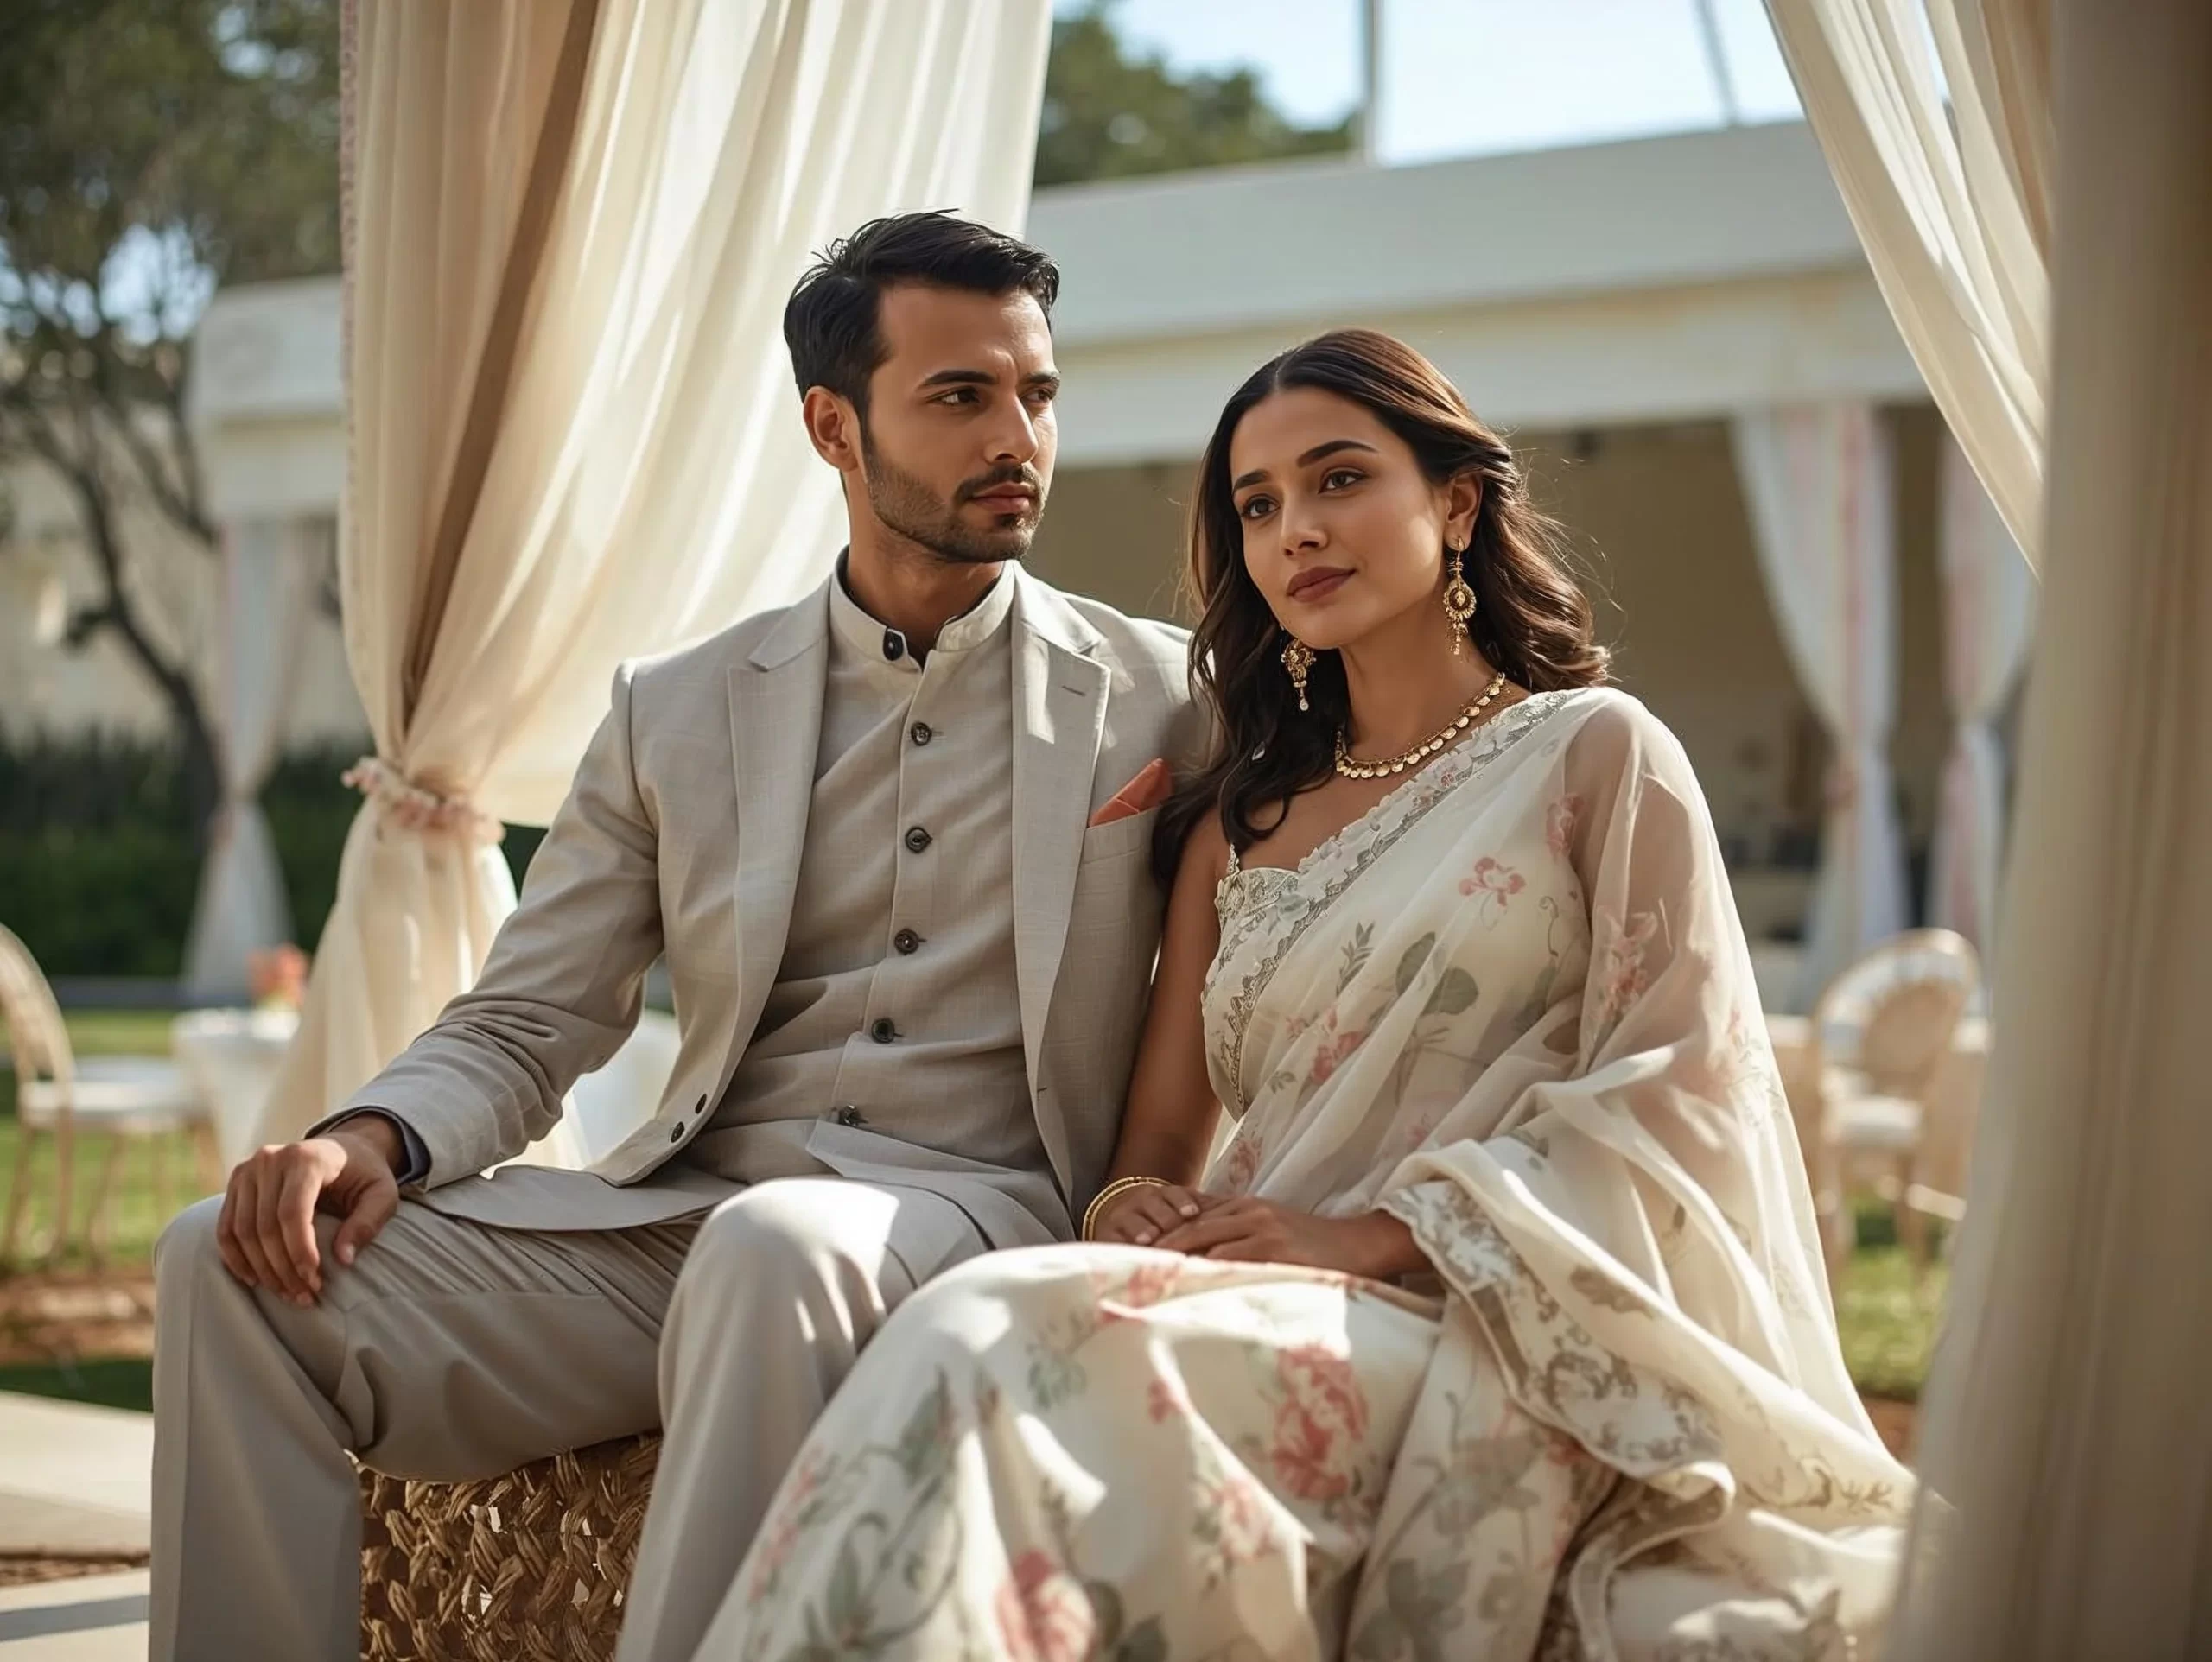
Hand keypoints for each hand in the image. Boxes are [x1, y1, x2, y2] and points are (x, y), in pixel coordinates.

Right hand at [215, 1124, 401, 1305]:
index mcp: (307, 1157)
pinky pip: (226, 1227)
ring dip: (261, 1269)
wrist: (343, 1149)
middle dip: (283, 1268)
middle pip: (265, 1225)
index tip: (314, 1282)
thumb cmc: (364, 1175)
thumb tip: (343, 1260)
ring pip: (242, 1231)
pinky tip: (255, 1280)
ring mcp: (249, 1169)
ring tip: (286, 1293)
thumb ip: (367, 1223)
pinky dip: (235, 1257)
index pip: (292, 1212)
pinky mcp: (237, 1182)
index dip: (299, 1251)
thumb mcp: (382, 1194)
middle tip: (303, 1296)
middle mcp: (271, 1159)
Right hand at [1088, 1181, 1211, 1245]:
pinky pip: (1113, 1239)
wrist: (1122, 1216)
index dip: (1183, 1203)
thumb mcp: (1182, 1210)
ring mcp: (1123, 1218)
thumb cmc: (1164, 1221)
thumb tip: (1241, 1210)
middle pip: (1154, 1208)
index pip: (1175, 1195)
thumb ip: (1206, 1211)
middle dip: (1165, 1220)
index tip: (1193, 1213)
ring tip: (1149, 1239)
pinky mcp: (1106, 1235)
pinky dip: (1122, 1245)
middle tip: (1174, 1232)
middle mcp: (1142, 1202)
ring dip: (1141, 1229)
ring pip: (1132, 1221)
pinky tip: (1129, 1253)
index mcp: (1164, 1194)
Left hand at [1152, 1198, 1424, 1278]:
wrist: (1359, 1245)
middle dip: (1158, 1252)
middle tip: (1126, 1272)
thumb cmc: (1315, 1247)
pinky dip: (1204, 1275)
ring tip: (1146, 1285)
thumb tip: (1204, 1262)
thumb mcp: (1274, 1230)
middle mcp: (1247, 1212)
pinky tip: (1185, 1290)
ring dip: (1174, 1265)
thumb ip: (1239, 1237)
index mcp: (1245, 1206)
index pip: (1191, 1219)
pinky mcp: (1272, 1248)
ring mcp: (1259, 1229)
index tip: (1132, 1255)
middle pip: (1189, 1230)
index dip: (1162, 1239)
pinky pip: (1228, 1262)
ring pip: (1203, 1245)